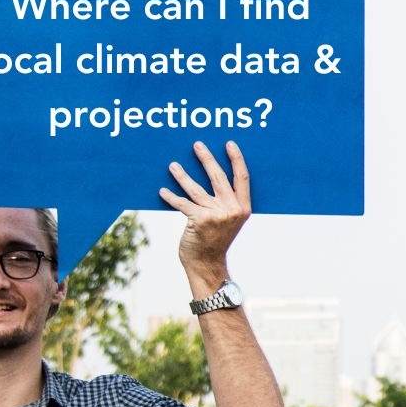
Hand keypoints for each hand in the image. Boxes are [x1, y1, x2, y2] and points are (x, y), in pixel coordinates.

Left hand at [162, 141, 252, 280]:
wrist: (207, 263)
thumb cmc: (215, 239)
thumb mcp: (230, 220)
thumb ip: (227, 201)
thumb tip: (214, 176)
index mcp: (243, 208)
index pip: (242, 178)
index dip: (236, 159)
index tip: (229, 144)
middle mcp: (232, 209)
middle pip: (218, 177)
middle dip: (207, 159)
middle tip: (197, 145)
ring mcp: (216, 214)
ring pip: (196, 188)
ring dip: (182, 175)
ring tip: (172, 165)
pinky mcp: (199, 220)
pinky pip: (182, 203)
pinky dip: (170, 197)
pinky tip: (162, 191)